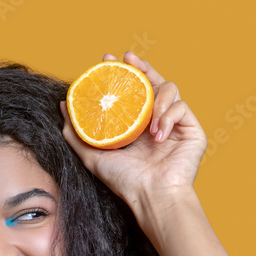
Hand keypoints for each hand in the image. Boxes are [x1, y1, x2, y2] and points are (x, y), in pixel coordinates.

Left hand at [60, 51, 207, 204]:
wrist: (152, 196)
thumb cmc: (125, 181)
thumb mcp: (93, 156)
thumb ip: (76, 133)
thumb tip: (63, 104)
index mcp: (137, 126)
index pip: (132, 91)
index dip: (123, 72)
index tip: (108, 60)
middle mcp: (157, 122)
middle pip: (153, 82)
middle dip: (141, 67)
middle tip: (128, 59)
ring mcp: (175, 124)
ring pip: (170, 89)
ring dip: (157, 99)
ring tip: (146, 123)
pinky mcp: (192, 130)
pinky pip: (182, 108)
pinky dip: (168, 117)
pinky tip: (157, 135)